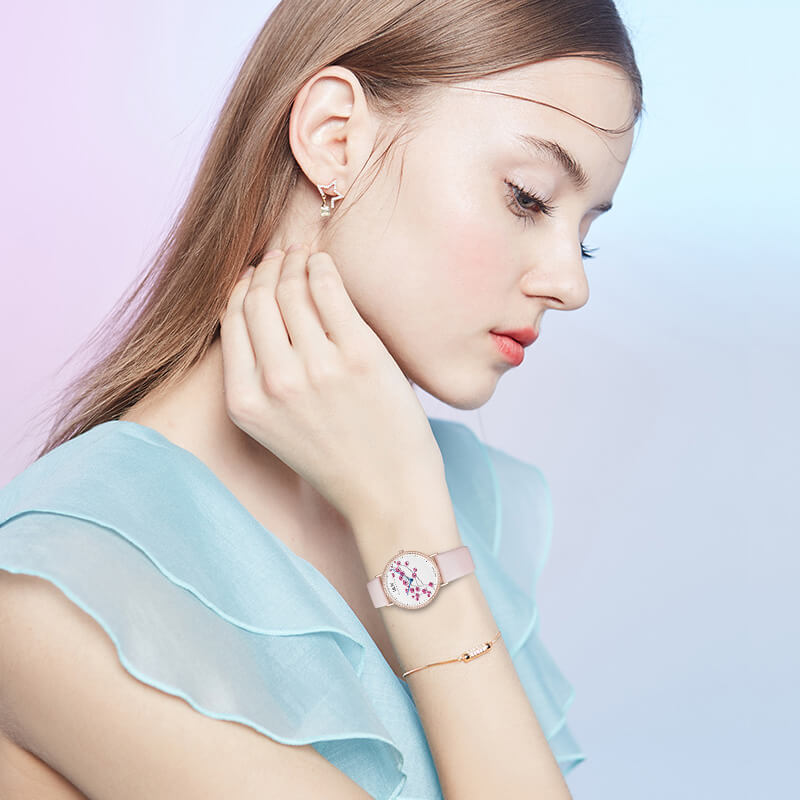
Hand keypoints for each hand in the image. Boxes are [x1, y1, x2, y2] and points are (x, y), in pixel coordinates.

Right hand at [218, 244, 444, 530]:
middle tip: (282, 256)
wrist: (388, 494)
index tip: (256, 274)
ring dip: (295, 263)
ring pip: (292, 290)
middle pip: (258, 299)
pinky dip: (323, 268)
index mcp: (245, 402)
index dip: (241, 288)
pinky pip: (330, 291)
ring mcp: (317, 368)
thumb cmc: (337, 459)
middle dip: (267, 269)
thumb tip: (260, 306)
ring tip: (304, 255)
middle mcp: (274, 382)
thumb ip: (261, 376)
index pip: (231, 320)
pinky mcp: (359, 356)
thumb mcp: (276, 426)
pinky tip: (324, 263)